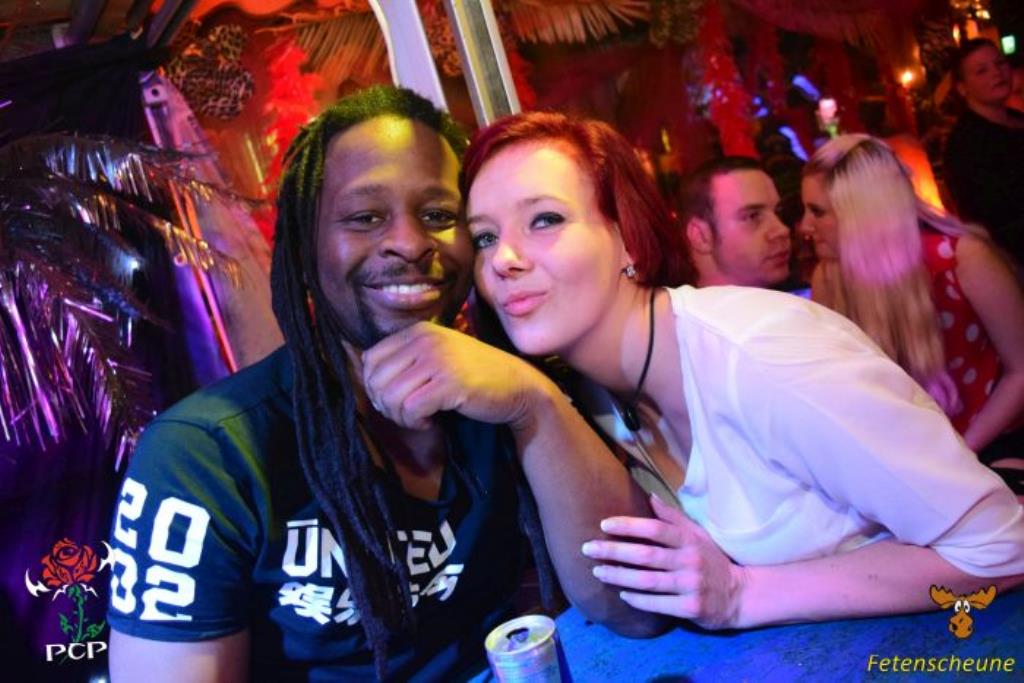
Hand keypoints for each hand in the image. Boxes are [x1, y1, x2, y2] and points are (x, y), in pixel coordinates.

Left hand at [361, 321, 554, 430]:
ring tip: (420, 418)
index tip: (396, 400)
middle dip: (386, 406)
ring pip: (390, 397)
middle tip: (407, 414)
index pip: (370, 359)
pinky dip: (416, 423)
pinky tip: (431, 421)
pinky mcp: (449, 383)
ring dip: (401, 417)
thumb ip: (407, 359)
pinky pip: (410, 410)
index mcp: (419, 330)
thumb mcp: (438, 356)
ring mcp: (438, 360)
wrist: (518, 387)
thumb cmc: (475, 377)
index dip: (375, 386)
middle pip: (376, 380)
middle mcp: (426, 339)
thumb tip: (368, 380)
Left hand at [581, 494, 746, 628]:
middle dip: (613, 551)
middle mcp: (690, 561)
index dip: (628, 525)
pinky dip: (638, 600)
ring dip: (619, 576)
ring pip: (647, 581)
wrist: (739, 594)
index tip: (604, 525)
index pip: (655, 528)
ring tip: (598, 571)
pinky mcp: (691, 608)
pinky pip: (658, 604)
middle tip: (588, 548)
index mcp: (689, 540)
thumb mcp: (697, 534)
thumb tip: (648, 495)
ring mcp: (691, 586)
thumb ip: (673, 517)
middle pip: (646, 555)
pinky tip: (621, 594)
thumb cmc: (711, 560)